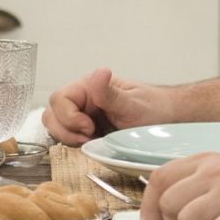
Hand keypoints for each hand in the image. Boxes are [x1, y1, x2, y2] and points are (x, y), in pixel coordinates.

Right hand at [42, 67, 171, 145]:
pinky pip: (68, 137)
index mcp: (90, 87)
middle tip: (90, 138)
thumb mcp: (134, 104)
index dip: (68, 116)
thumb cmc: (155, 109)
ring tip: (92, 141)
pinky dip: (74, 144)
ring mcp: (83, 115)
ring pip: (55, 126)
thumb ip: (110, 93)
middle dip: (66, 130)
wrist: (168, 120)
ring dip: (68, 138)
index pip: (60, 98)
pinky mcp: (86, 131)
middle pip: (52, 114)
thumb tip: (99, 73)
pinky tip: (94, 145)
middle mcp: (82, 100)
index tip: (88, 127)